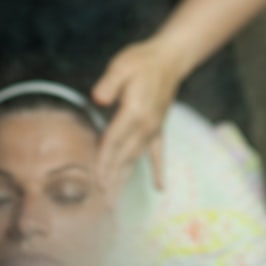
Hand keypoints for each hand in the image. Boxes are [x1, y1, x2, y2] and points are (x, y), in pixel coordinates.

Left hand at [91, 38, 185, 197]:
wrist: (169, 59)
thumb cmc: (141, 61)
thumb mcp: (122, 65)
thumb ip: (109, 83)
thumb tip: (98, 98)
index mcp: (135, 112)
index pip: (114, 142)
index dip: (103, 162)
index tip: (96, 182)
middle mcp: (146, 126)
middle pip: (124, 157)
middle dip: (112, 181)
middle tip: (103, 206)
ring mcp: (154, 130)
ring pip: (136, 160)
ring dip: (125, 181)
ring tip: (116, 204)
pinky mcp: (159, 129)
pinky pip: (158, 154)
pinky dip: (158, 171)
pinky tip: (159, 188)